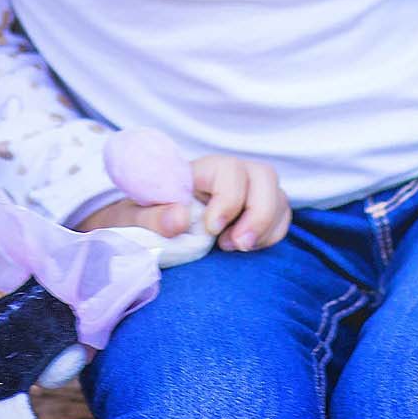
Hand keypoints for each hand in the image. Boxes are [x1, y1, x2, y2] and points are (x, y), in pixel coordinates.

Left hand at [79, 154, 289, 252]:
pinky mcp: (259, 211)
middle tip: (236, 245)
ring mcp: (248, 192)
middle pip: (264, 175)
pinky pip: (283, 216)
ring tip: (238, 248)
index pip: (229, 170)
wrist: (147, 226)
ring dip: (267, 226)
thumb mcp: (134, 217)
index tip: (212, 229)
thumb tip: (180, 217)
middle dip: (258, 213)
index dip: (228, 199)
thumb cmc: (140, 218)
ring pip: (278, 195)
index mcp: (200, 170)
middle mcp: (229, 175)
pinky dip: (273, 234)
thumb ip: (153, 215)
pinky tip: (247, 248)